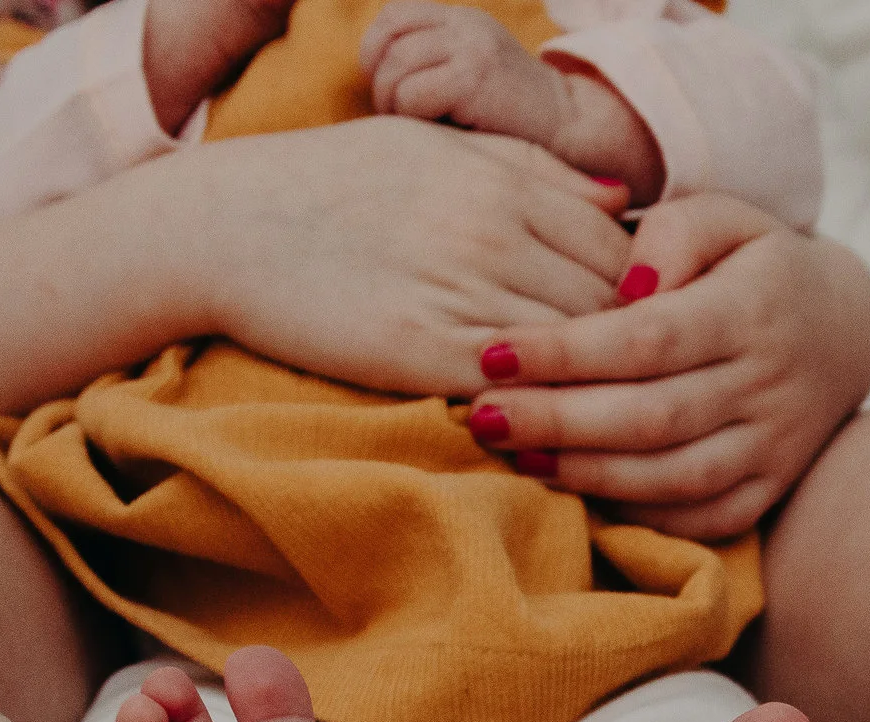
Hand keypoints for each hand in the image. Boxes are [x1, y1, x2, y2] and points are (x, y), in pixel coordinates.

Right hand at [178, 116, 634, 395]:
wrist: (225, 226)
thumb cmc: (333, 184)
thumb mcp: (435, 147)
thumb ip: (533, 169)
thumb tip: (621, 202)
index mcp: (502, 184)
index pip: (620, 251)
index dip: (645, 297)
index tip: (643, 330)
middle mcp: (490, 234)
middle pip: (610, 306)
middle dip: (633, 348)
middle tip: (641, 385)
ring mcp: (456, 293)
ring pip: (573, 352)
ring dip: (597, 387)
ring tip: (609, 416)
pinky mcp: (419, 353)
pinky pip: (516, 389)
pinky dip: (544, 409)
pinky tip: (551, 426)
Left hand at [360, 0, 663, 199]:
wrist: (579, 135)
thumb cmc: (519, 127)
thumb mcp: (475, 80)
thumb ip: (432, 69)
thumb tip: (372, 82)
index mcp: (464, 21)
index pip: (394, 15)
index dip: (376, 49)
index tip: (386, 87)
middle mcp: (466, 25)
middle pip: (387, 42)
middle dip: (381, 84)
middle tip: (400, 117)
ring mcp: (471, 47)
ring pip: (394, 69)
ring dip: (394, 106)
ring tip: (419, 129)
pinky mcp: (473, 77)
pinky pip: (412, 95)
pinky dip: (413, 119)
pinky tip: (438, 134)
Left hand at [467, 194, 869, 541]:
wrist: (844, 329)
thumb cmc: (754, 264)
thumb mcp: (725, 216)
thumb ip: (672, 233)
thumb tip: (625, 285)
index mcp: (752, 312)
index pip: (648, 340)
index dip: (567, 354)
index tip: (493, 353)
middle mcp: (769, 386)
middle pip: (653, 418)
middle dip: (560, 422)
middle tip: (484, 417)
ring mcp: (775, 446)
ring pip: (676, 477)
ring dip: (590, 474)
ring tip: (518, 455)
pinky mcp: (772, 488)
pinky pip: (703, 519)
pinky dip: (640, 515)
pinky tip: (579, 491)